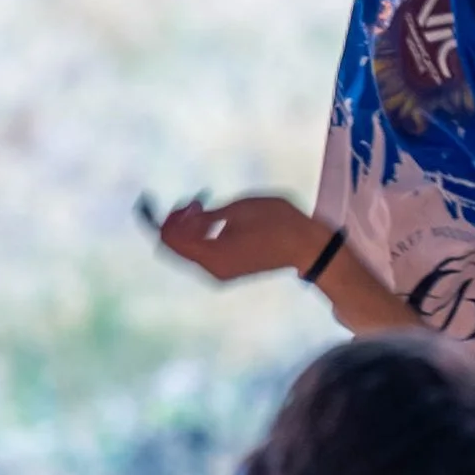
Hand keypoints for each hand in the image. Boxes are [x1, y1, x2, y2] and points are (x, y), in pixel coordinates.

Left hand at [158, 193, 326, 284]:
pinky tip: (213, 220)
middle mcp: (213, 270)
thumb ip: (203, 217)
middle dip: (178, 223)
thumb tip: (181, 219)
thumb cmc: (275, 222)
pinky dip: (202, 237)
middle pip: (178, 248)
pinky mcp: (230, 269)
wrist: (306, 245)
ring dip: (190, 228)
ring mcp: (221, 272)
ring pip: (191, 251)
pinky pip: (205, 254)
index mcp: (212, 257)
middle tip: (193, 202)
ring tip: (203, 206)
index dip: (168, 219)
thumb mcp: (236, 210)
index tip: (182, 201)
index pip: (172, 241)